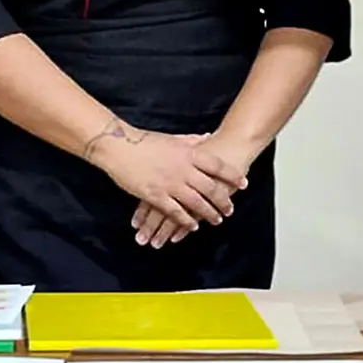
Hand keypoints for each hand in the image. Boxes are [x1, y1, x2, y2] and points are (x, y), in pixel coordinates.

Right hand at [91, 127, 243, 234]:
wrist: (120, 147)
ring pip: (196, 203)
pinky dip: (186, 221)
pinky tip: (193, 226)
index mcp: (188, 153)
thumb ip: (191, 140)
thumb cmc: (145, 140)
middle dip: (223, 201)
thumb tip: (206, 137)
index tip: (243, 183)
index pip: (217, 166)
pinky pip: (176, 212)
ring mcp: (170, 184)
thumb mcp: (172, 138)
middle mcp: (183, 170)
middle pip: (210, 188)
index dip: (232, 176)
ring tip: (216, 220)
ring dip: (208, 213)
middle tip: (230, 209)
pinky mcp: (156, 196)